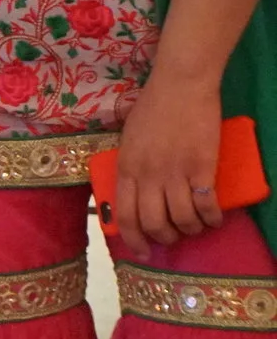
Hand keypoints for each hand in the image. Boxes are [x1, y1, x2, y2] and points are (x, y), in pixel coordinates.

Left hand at [114, 73, 225, 255]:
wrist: (180, 86)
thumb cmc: (153, 108)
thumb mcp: (129, 138)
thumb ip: (131, 164)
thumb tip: (135, 190)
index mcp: (126, 167)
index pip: (124, 214)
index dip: (133, 238)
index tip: (143, 252)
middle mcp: (147, 174)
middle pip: (153, 222)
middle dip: (165, 238)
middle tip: (174, 237)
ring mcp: (174, 172)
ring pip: (181, 219)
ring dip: (191, 230)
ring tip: (196, 226)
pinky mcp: (201, 168)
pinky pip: (205, 206)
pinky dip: (211, 218)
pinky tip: (215, 219)